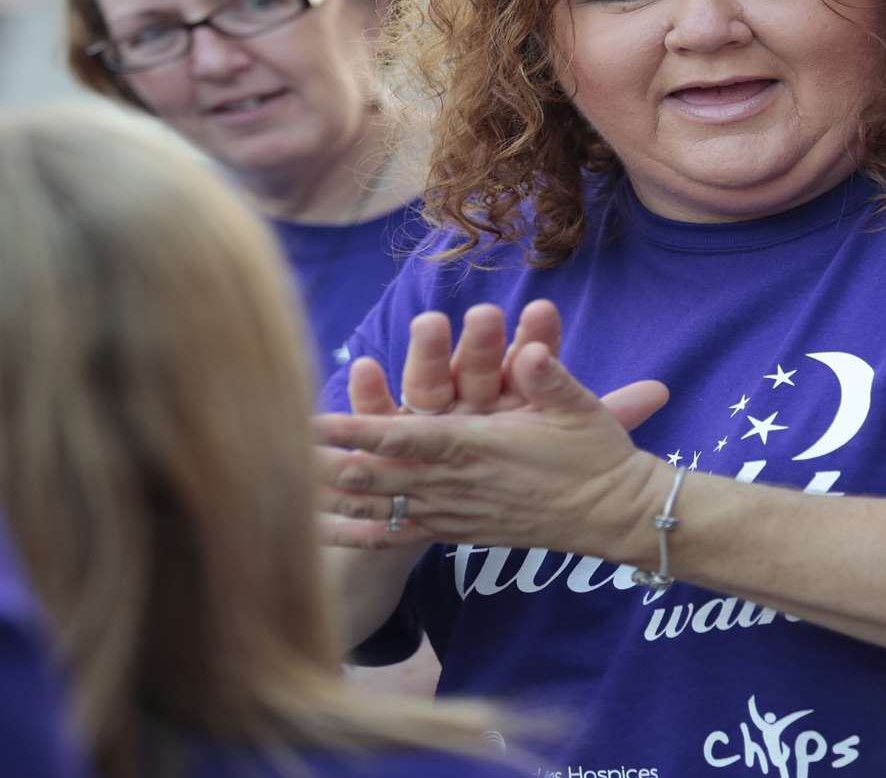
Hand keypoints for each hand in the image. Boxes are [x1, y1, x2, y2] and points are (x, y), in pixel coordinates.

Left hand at [316, 340, 670, 555]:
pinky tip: (328, 531)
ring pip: (382, 507)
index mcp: (478, 446)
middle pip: (377, 476)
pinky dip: (362, 533)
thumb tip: (533, 349)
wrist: (613, 515)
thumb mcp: (579, 407)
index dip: (356, 431)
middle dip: (326, 464)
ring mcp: (457, 513)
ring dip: (334, 496)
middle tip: (272, 452)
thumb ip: (549, 375)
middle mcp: (458, 484)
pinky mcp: (461, 533)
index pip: (404, 438)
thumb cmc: (596, 454)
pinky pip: (402, 536)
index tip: (312, 423)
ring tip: (283, 489)